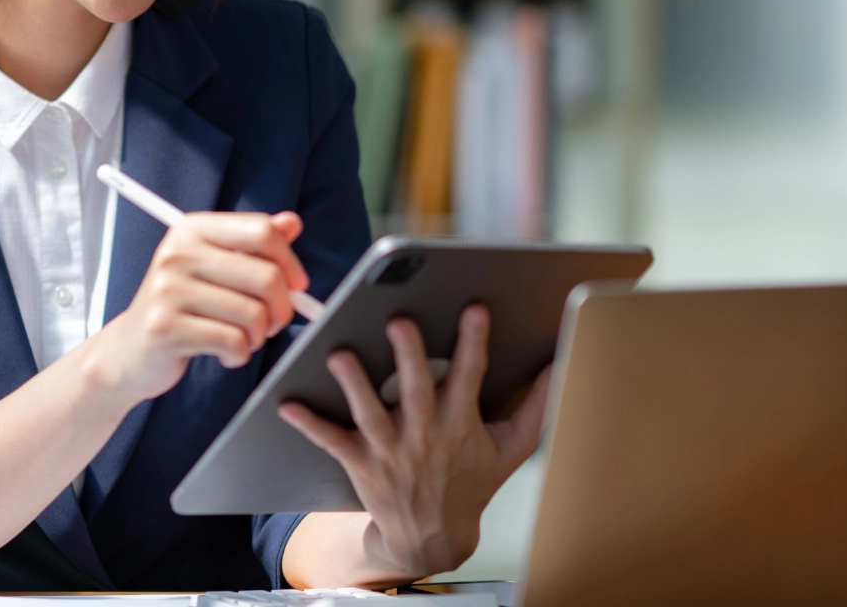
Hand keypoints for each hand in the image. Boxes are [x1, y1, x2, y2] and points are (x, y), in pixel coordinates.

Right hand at [84, 211, 308, 403]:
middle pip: (266, 276)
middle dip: (282, 308)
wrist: (130, 350)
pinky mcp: (166, 328)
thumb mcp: (213, 267)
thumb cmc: (180, 307)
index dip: (289, 261)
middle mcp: (177, 253)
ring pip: (254, 315)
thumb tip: (291, 223)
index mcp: (191, 230)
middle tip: (272, 323)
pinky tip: (224, 353)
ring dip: (258, 336)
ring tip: (242, 338)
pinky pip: (233, 343)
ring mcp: (168, 290)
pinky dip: (240, 355)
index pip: (260, 231)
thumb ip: (251, 245)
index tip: (297, 284)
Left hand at [277, 306, 549, 585]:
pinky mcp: (362, 465)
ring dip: (355, 384)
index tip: (475, 309)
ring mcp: (392, 452)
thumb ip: (536, 404)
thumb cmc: (471, 483)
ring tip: (338, 354)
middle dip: (410, 355)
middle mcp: (426, 436)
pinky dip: (309, 424)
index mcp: (462, 425)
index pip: (470, 377)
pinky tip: (286, 403)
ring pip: (371, 413)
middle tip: (399, 320)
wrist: (433, 537)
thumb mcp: (512, 448)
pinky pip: (333, 441)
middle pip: (417, 390)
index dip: (474, 343)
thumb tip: (560, 362)